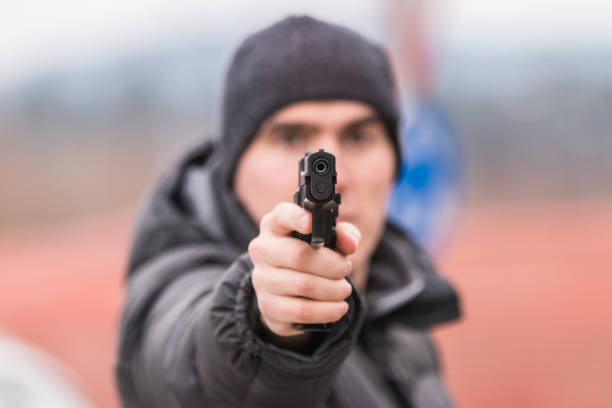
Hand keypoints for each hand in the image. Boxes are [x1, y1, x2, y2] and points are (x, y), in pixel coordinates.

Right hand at [249, 202, 360, 337]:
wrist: (288, 291)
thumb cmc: (312, 257)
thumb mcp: (329, 241)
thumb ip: (344, 235)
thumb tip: (350, 242)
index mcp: (275, 226)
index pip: (282, 216)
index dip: (297, 218)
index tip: (313, 223)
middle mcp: (262, 250)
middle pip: (299, 255)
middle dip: (332, 265)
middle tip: (346, 269)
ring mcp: (261, 280)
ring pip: (303, 285)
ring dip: (333, 289)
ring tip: (344, 289)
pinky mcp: (267, 307)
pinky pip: (302, 311)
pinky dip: (327, 311)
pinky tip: (339, 307)